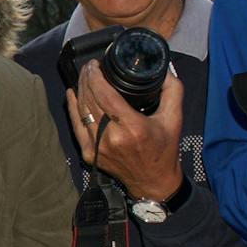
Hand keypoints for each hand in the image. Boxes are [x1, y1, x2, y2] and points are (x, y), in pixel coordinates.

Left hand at [68, 64, 185, 202]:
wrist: (153, 182)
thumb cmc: (164, 149)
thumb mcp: (174, 119)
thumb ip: (173, 92)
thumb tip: (166, 71)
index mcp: (132, 127)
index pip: (105, 95)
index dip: (95, 77)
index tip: (94, 64)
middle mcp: (112, 136)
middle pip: (91, 100)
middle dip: (86, 79)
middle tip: (89, 67)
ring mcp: (97, 146)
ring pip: (82, 111)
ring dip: (80, 90)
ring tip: (84, 76)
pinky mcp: (89, 153)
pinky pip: (76, 126)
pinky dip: (72, 108)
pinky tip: (72, 93)